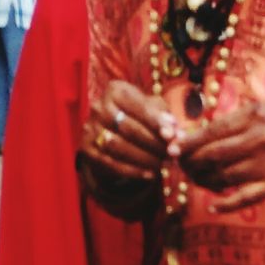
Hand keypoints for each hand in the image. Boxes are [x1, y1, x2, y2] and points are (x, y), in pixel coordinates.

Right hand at [79, 81, 174, 206]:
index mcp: (115, 90)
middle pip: (129, 128)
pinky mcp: (87, 148)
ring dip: (144, 159)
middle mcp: (99, 107)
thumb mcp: (151, 108)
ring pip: (119, 147)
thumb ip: (165, 118)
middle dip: (153, 143)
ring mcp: (90, 128)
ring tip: (162, 164)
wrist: (109, 129)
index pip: (139, 106)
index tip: (173, 136)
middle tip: (171, 155)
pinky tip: (150, 174)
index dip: (157, 122)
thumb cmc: (137, 115)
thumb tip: (177, 133)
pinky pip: (111, 163)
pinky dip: (133, 171)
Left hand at [180, 101, 264, 212]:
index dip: (188, 143)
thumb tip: (192, 136)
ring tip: (197, 179)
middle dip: (191, 162)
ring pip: (224, 177)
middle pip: (213, 155)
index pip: (211, 132)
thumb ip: (229, 122)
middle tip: (181, 166)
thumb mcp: (257, 111)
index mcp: (252, 117)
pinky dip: (224, 204)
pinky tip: (212, 205)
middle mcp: (259, 140)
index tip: (172, 149)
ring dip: (204, 181)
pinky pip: (243, 198)